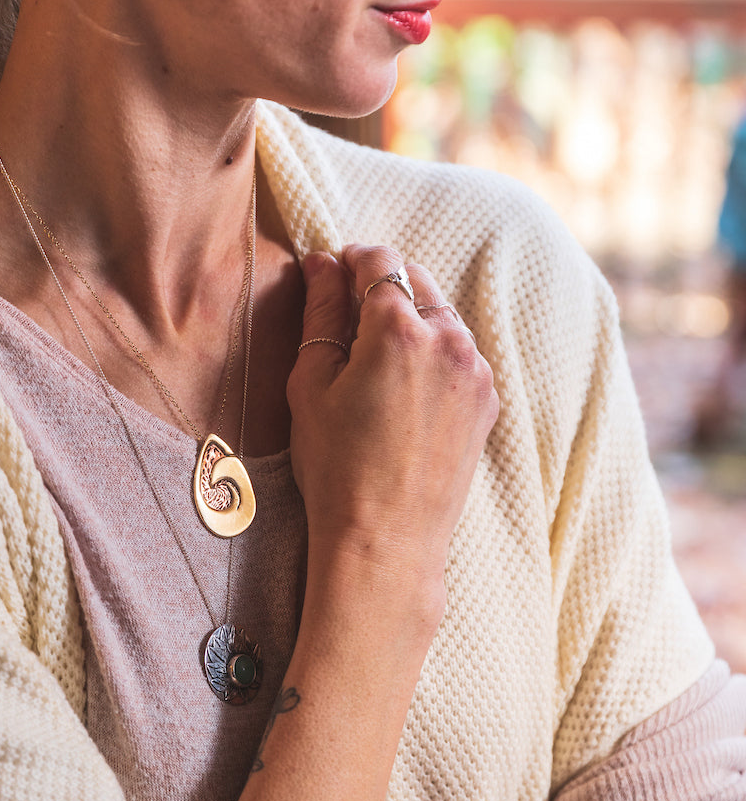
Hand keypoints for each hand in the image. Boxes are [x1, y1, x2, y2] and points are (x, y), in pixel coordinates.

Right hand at [288, 244, 498, 631]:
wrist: (387, 539)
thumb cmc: (337, 467)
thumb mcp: (312, 383)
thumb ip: (321, 312)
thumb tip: (323, 264)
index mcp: (399, 329)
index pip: (379, 261)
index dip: (351, 261)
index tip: (334, 273)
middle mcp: (449, 340)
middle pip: (415, 279)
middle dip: (382, 286)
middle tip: (348, 317)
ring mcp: (476, 371)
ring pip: (442, 315)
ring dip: (411, 318)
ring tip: (375, 360)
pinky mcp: (487, 400)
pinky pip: (460, 353)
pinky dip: (434, 352)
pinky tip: (404, 389)